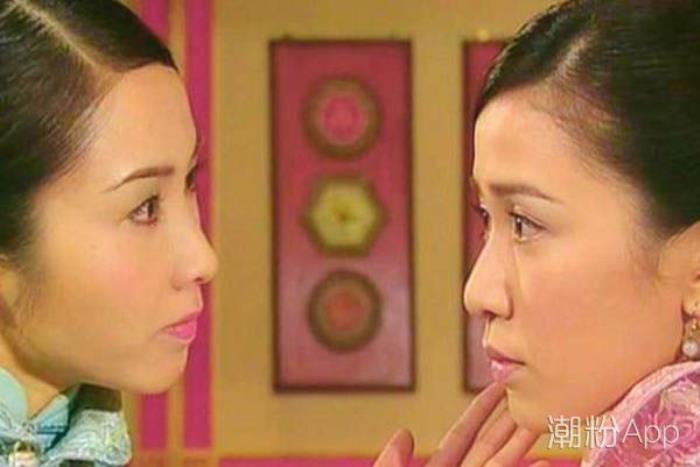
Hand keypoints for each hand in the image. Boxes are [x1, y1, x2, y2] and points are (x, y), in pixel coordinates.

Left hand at [373, 382, 550, 466]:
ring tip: (544, 420)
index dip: (480, 410)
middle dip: (511, 421)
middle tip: (534, 393)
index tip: (498, 387)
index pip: (462, 437)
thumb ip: (391, 464)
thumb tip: (404, 433)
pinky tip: (545, 461)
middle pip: (490, 449)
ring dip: (523, 445)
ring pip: (503, 466)